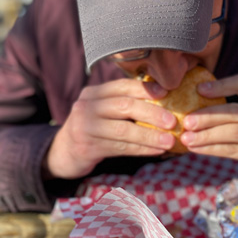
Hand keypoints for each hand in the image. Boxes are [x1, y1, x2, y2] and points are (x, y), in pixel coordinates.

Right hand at [43, 78, 176, 179]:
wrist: (64, 152)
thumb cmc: (94, 128)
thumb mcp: (102, 110)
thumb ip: (123, 103)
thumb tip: (164, 99)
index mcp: (94, 92)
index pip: (122, 86)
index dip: (145, 88)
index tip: (166, 93)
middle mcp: (87, 106)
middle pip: (124, 106)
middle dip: (152, 113)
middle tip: (173, 121)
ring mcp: (85, 127)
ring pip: (124, 130)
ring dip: (150, 136)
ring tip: (170, 141)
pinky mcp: (87, 148)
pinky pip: (120, 148)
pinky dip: (141, 149)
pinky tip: (157, 151)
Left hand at [180, 74, 237, 186]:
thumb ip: (235, 104)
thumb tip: (195, 95)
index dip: (220, 85)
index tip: (198, 89)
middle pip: (235, 112)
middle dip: (208, 116)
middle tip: (187, 121)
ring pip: (233, 133)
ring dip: (206, 135)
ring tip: (186, 138)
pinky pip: (233, 151)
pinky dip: (212, 149)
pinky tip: (197, 148)